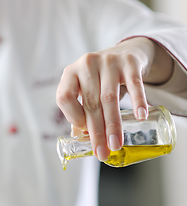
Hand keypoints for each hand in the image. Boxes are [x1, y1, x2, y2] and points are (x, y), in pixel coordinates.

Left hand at [56, 37, 173, 160]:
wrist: (125, 52)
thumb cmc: (100, 80)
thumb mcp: (86, 92)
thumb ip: (81, 114)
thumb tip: (81, 140)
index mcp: (70, 73)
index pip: (64, 97)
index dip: (73, 117)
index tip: (84, 134)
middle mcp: (87, 64)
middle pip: (90, 103)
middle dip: (96, 132)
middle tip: (102, 153)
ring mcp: (108, 61)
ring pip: (109, 98)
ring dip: (113, 124)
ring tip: (116, 144)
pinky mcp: (129, 62)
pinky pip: (134, 84)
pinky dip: (137, 101)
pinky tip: (140, 116)